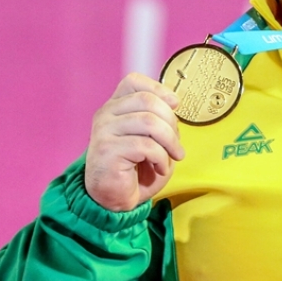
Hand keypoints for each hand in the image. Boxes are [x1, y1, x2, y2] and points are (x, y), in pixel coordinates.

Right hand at [84, 73, 185, 211]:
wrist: (112, 199)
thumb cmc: (135, 169)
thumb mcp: (151, 139)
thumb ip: (159, 120)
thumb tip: (174, 105)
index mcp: (115, 107)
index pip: (133, 81)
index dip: (158, 88)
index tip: (175, 104)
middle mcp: (106, 114)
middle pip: (147, 101)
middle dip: (171, 121)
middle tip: (177, 143)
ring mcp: (104, 131)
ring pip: (149, 122)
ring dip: (170, 142)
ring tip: (174, 157)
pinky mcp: (107, 150)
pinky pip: (145, 146)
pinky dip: (161, 158)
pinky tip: (160, 168)